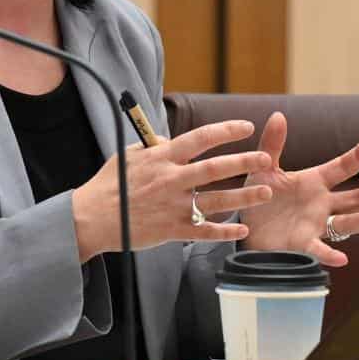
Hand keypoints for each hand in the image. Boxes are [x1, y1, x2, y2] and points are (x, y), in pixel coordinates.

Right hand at [71, 120, 274, 260]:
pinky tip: (241, 230)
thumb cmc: (108, 185)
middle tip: (267, 159)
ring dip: (244, 197)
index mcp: (161, 158)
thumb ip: (152, 147)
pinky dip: (224, 232)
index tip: (247, 126)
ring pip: (216, 201)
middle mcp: (171, 180)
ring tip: (266, 193)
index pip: (200, 138)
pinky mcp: (170, 230)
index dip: (226, 130)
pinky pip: (203, 232)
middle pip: (215, 168)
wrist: (91, 219)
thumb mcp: (128, 156)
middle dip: (244, 162)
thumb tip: (168, 139)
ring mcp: (172, 206)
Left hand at [240, 112, 358, 265]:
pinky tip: (342, 258)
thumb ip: (272, 144)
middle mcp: (321, 204)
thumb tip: (278, 114)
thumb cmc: (260, 197)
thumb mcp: (264, 169)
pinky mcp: (303, 244)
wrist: (246, 228)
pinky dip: (330, 254)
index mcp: (314, 182)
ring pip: (345, 223)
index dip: (355, 157)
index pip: (340, 168)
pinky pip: (319, 249)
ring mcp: (316, 225)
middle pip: (352, 198)